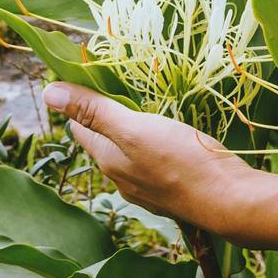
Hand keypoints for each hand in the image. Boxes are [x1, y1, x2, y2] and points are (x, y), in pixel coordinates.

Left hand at [42, 84, 277, 254]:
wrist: (229, 200)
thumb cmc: (181, 160)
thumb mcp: (135, 128)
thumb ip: (94, 111)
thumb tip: (48, 93)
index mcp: (107, 159)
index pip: (80, 127)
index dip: (82, 102)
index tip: (95, 78)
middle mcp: (122, 178)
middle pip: (104, 141)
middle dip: (108, 116)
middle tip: (124, 87)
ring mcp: (147, 189)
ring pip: (130, 154)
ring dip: (133, 133)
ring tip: (149, 109)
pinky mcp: (172, 192)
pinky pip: (154, 165)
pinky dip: (155, 148)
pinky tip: (171, 140)